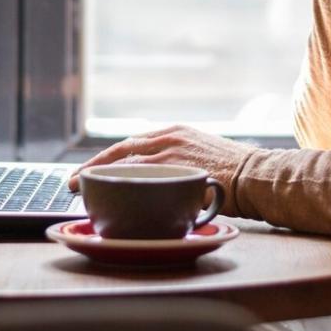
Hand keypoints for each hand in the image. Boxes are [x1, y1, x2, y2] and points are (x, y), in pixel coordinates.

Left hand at [66, 125, 253, 192]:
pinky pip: (139, 179)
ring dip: (100, 178)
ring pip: (124, 165)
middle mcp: (168, 138)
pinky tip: (105, 197)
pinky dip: (119, 188)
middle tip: (74, 182)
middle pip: (119, 151)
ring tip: (81, 191)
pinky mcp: (174, 170)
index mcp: (174, 132)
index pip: (130, 144)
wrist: (257, 176)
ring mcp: (169, 153)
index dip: (105, 158)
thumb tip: (159, 183)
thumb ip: (178, 164)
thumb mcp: (201, 158)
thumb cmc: (235, 173)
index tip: (88, 170)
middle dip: (93, 167)